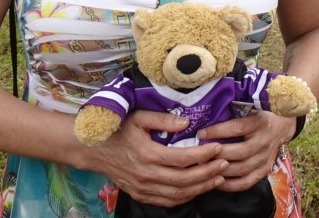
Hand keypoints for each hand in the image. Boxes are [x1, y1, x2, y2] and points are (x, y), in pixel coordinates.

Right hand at [90, 110, 228, 206]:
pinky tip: (198, 189)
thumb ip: (163, 119)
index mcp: (147, 154)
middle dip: (208, 173)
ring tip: (218, 178)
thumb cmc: (119, 130)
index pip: (182, 158)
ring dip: (200, 187)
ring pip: (177, 194)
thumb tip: (186, 122)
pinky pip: (167, 201)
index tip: (218, 148)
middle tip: (225, 164)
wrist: (93, 150)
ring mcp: (143, 188)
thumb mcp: (138, 117)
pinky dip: (185, 197)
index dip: (203, 155)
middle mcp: (146, 175)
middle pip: (184, 180)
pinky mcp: (141, 195)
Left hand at [197, 111, 296, 192]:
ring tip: (205, 168)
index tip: (201, 134)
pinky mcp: (264, 170)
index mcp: (260, 122)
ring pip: (242, 169)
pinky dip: (230, 185)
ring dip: (221, 170)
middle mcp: (265, 141)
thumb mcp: (251, 108)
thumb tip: (206, 116)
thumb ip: (234, 112)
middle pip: (240, 152)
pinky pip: (246, 182)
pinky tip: (216, 181)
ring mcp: (265, 158)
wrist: (282, 125)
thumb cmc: (260, 114)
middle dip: (218, 154)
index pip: (237, 128)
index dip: (218, 131)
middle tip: (200, 154)